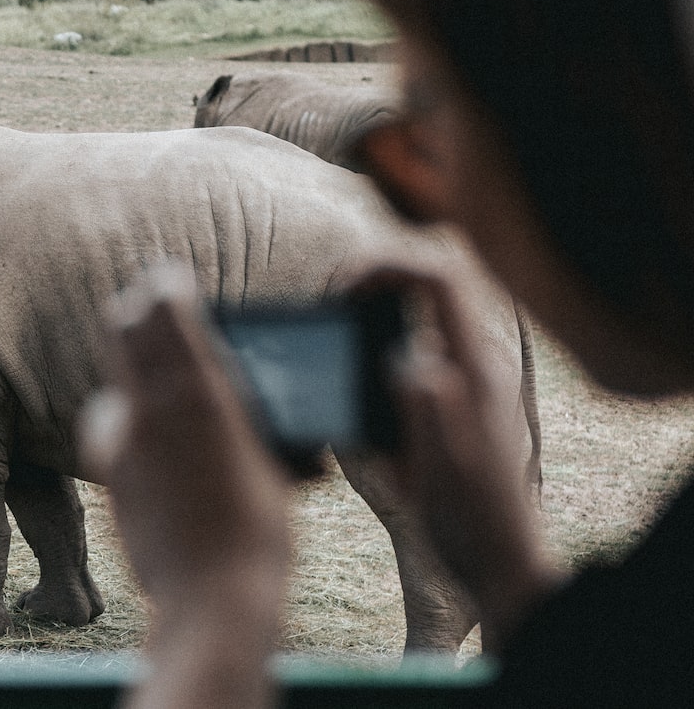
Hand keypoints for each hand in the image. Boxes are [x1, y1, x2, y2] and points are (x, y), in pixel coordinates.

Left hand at [82, 263, 289, 708]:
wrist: (211, 598)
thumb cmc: (259, 531)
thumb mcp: (266, 457)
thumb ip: (237, 412)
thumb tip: (225, 388)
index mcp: (198, 391)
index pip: (163, 307)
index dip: (165, 285)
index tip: (169, 278)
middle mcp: (149, 406)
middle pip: (122, 329)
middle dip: (135, 314)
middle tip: (149, 311)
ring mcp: (121, 439)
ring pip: (114, 381)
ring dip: (131, 371)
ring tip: (156, 382)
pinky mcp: (107, 472)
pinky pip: (112, 427)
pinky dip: (127, 422)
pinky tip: (152, 445)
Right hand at [369, 267, 565, 651]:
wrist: (499, 563)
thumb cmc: (470, 519)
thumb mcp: (440, 464)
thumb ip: (427, 404)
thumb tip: (405, 357)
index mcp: (474, 370)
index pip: (440, 280)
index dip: (389, 265)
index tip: (342, 285)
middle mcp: (474, 365)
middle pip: (430, 284)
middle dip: (377, 276)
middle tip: (330, 297)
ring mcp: (465, 381)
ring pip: (420, 315)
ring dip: (376, 306)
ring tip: (334, 323)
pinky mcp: (452, 401)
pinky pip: (414, 350)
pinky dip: (379, 343)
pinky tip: (352, 374)